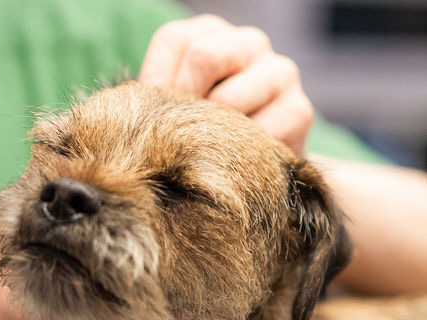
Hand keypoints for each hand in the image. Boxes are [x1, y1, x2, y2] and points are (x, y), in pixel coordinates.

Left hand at [138, 14, 313, 155]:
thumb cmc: (199, 130)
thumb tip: (139, 110)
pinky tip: (238, 157)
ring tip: (210, 147)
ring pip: (230, 98)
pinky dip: (240, 152)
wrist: (247, 167)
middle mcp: (248, 43)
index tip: (159, 115)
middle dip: (186, 105)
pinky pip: (259, 131)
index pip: (174, 41)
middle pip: (205, 57)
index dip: (158, 85)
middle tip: (184, 133)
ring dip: (211, 132)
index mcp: (210, 34)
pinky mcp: (299, 109)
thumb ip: (155, 96)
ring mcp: (279, 71)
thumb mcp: (170, 106)